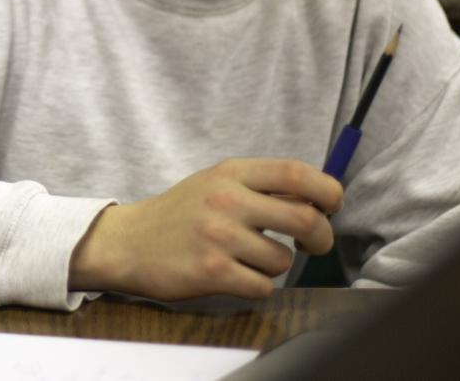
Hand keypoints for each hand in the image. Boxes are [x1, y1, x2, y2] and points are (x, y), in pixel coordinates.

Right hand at [68, 158, 342, 300]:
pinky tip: (236, 275)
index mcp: (232, 172)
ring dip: (276, 265)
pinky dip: (257, 285)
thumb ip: (260, 186)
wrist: (128, 242)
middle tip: (314, 244)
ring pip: (283, 259)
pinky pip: (263, 286)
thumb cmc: (180, 214)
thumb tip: (318, 200)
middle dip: (321, 237)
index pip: (297, 173)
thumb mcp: (216, 183)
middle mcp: (226, 200)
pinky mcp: (212, 272)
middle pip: (304, 218)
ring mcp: (219, 236)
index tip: (331, 206)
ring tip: (250, 259)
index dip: (327, 191)